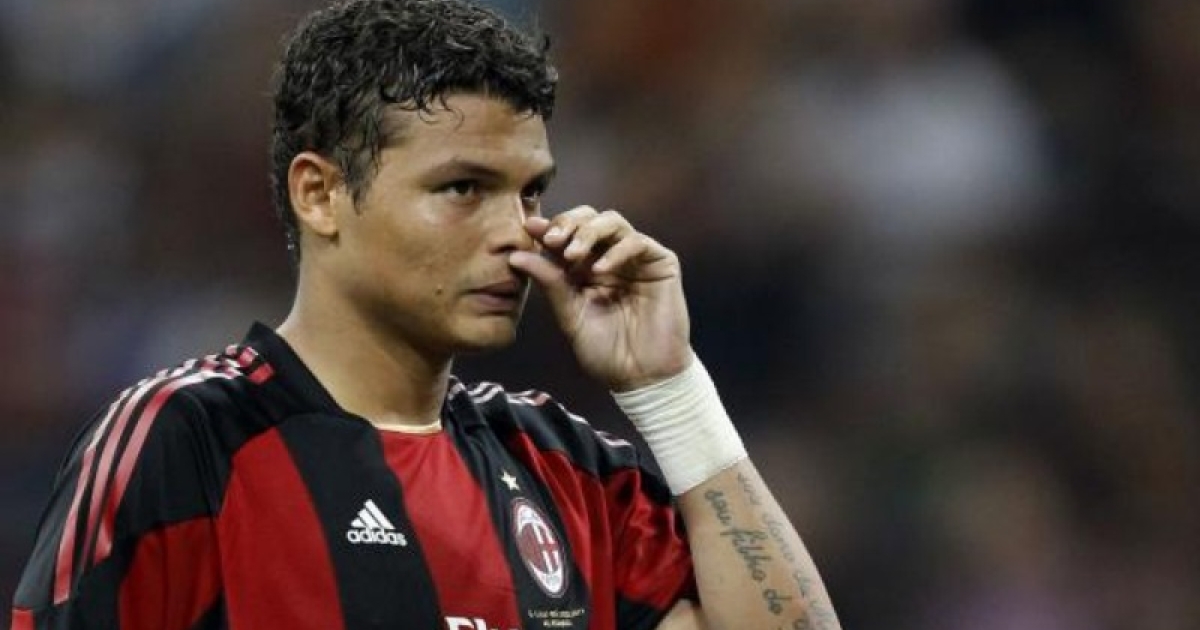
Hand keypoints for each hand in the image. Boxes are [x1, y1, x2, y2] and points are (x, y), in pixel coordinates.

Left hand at [508, 206, 691, 391]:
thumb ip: (549, 283)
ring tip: (572, 255)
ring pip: (612, 222)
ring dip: (588, 232)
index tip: (530, 229)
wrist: (641, 377)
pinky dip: (616, 251)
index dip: (549, 228)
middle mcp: (609, 257)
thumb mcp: (570, 315)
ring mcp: (635, 258)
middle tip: (551, 240)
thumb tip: (515, 256)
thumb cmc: (606, 351)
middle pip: (589, 218)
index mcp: (585, 268)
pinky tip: (600, 270)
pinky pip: (638, 242)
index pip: (566, 235)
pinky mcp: (661, 263)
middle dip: (568, 223)